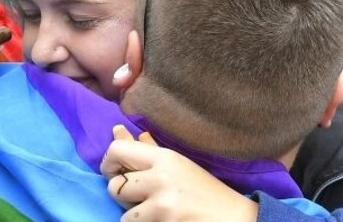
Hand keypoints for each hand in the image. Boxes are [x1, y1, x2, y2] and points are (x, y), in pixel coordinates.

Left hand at [102, 140, 258, 220]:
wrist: (234, 218)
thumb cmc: (204, 190)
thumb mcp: (178, 165)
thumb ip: (147, 150)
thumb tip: (116, 130)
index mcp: (164, 158)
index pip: (117, 151)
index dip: (108, 163)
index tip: (114, 172)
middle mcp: (161, 178)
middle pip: (115, 186)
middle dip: (122, 196)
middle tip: (138, 198)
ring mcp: (163, 205)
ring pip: (124, 215)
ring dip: (135, 217)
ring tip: (154, 212)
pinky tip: (162, 221)